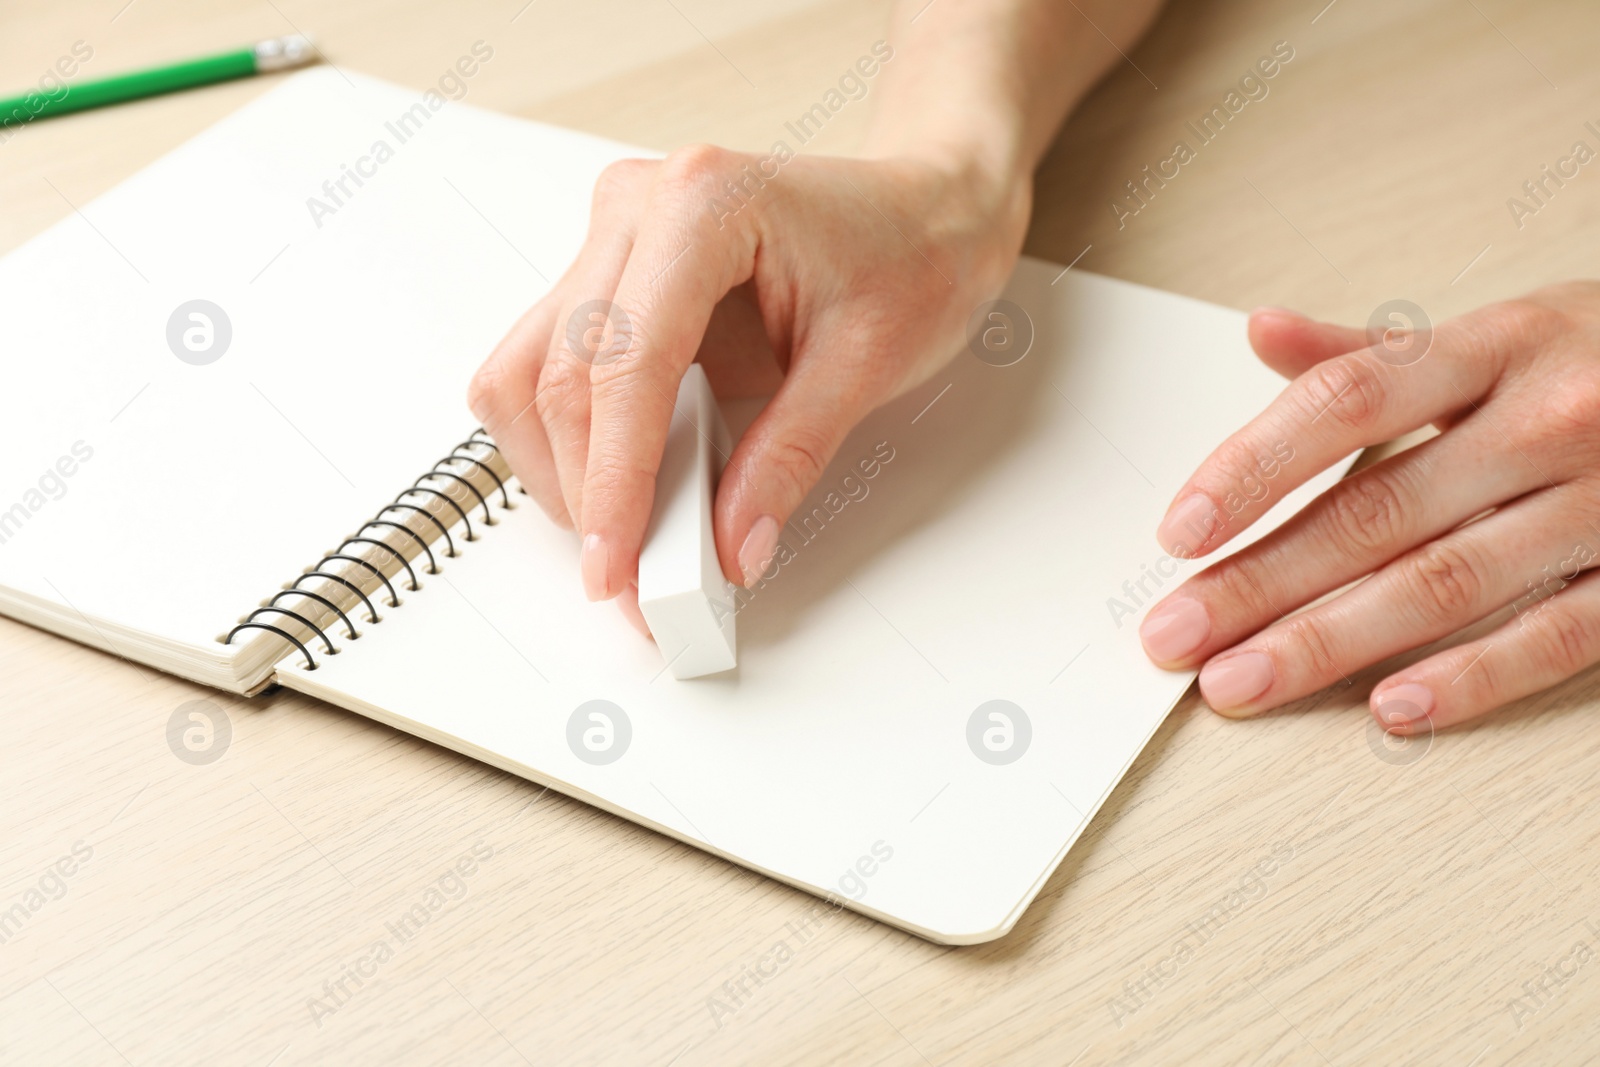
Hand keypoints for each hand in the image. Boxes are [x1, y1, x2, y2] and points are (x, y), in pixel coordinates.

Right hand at [468, 146, 1027, 622]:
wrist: (926, 208)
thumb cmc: (910, 254)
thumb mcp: (867, 364)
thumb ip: (790, 457)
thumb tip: (732, 544)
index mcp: (703, 202)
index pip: (626, 363)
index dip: (614, 479)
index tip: (618, 563)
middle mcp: (638, 207)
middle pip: (560, 375)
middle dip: (587, 492)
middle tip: (633, 579)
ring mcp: (614, 238)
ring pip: (527, 372)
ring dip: (559, 468)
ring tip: (625, 536)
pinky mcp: (610, 276)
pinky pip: (546, 366)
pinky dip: (570, 441)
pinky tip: (621, 485)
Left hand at [1139, 283, 1599, 733]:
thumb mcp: (1504, 329)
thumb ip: (1374, 350)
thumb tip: (1258, 332)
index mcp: (1500, 346)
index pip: (1349, 399)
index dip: (1255, 465)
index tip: (1180, 530)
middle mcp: (1550, 421)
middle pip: (1376, 511)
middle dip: (1260, 581)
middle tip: (1172, 635)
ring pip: (1445, 584)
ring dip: (1327, 642)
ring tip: (1237, 683)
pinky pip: (1554, 637)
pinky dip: (1472, 678)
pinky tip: (1389, 710)